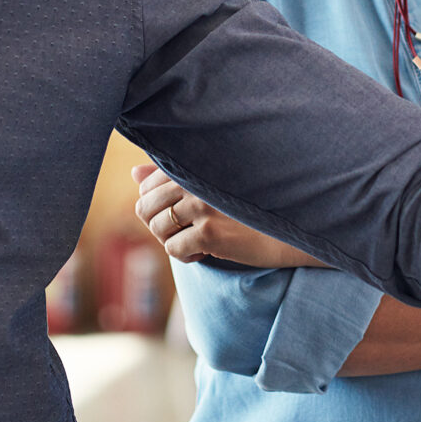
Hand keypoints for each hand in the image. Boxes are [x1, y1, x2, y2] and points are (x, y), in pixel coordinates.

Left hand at [133, 164, 325, 268]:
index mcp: (192, 163)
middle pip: (145, 209)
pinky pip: (173, 250)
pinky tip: (207, 253)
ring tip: (199, 241)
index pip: (145, 187)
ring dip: (174, 242)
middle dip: (161, 227)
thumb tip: (133, 173)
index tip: (182, 215)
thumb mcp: (208, 184)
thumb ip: (168, 175)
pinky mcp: (209, 232)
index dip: (157, 207)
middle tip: (187, 231)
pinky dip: (187, 257)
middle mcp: (193, 179)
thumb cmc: (247, 204)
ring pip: (157, 230)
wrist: (287, 227)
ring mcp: (201, 205)